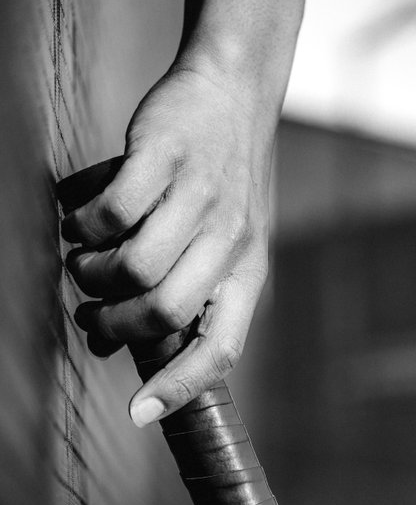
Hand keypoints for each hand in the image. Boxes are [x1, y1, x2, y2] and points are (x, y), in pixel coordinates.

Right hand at [61, 60, 272, 425]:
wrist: (233, 90)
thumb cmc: (222, 180)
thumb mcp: (226, 243)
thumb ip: (183, 293)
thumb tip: (112, 348)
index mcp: (248, 273)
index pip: (221, 349)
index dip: (180, 386)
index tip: (138, 414)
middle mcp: (230, 241)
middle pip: (164, 313)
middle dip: (116, 325)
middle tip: (92, 312)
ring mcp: (199, 197)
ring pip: (133, 266)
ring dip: (93, 275)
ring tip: (83, 263)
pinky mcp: (163, 156)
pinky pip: (112, 212)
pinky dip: (83, 224)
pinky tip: (79, 217)